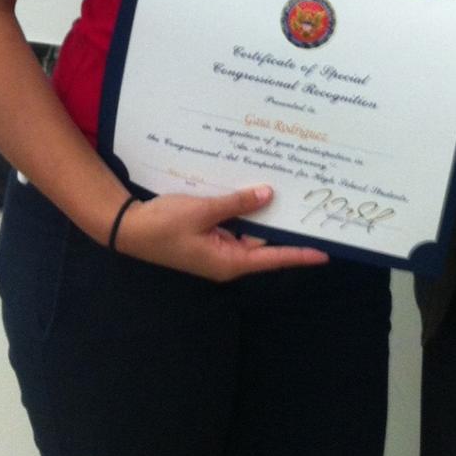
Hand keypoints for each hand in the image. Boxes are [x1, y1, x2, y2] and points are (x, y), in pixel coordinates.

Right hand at [112, 185, 328, 281]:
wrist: (131, 228)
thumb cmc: (166, 225)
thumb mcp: (203, 211)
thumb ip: (236, 203)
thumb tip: (268, 195)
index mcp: (229, 261)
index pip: (273, 259)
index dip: (299, 254)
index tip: (324, 253)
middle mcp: (228, 259)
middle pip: (265, 244)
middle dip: (286, 229)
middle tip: (313, 212)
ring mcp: (218, 248)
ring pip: (251, 232)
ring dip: (266, 217)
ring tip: (294, 198)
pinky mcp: (210, 237)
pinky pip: (236, 226)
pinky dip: (247, 212)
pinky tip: (259, 193)